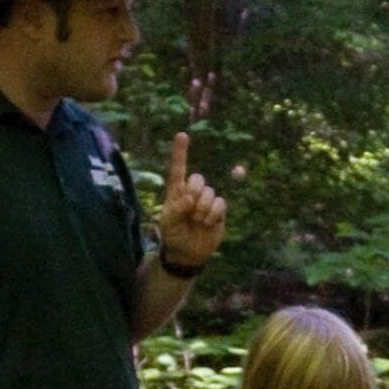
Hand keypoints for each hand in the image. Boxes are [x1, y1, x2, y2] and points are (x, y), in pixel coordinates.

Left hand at [157, 134, 227, 269]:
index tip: (182, 135)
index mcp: (176, 191)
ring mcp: (207, 200)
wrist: (188, 253)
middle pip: (198, 178)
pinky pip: (220, 203)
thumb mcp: (169, 223)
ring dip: (203, 208)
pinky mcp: (219, 210)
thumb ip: (177, 210)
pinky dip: (213, 214)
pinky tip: (208, 223)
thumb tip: (190, 198)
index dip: (180, 152)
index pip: (178, 169)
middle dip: (195, 192)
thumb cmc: (174, 235)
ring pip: (210, 192)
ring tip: (197, 221)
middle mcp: (192, 192)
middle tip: (190, 209)